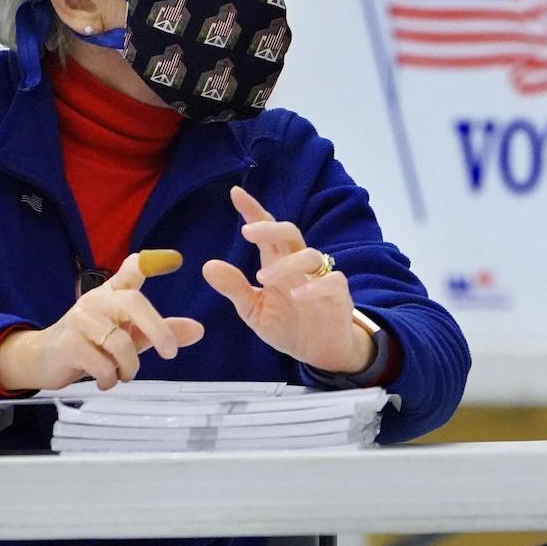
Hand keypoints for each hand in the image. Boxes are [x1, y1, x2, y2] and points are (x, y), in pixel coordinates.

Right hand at [0, 252, 203, 390]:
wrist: (44, 359)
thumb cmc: (93, 344)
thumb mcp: (130, 336)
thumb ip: (161, 332)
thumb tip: (198, 330)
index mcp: (113, 294)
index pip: (131, 270)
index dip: (152, 262)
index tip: (175, 259)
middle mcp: (97, 300)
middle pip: (134, 303)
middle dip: (157, 330)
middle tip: (170, 353)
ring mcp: (80, 320)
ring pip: (121, 343)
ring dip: (129, 367)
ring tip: (124, 374)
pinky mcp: (68, 344)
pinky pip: (102, 364)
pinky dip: (111, 378)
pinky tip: (106, 380)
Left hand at [201, 186, 372, 373]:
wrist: (320, 352)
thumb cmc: (287, 325)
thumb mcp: (253, 310)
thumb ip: (234, 288)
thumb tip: (208, 265)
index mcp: (277, 263)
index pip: (266, 231)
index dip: (253, 211)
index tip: (235, 193)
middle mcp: (299, 265)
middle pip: (290, 233)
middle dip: (270, 228)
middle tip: (246, 233)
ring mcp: (321, 278)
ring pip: (310, 254)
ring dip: (286, 263)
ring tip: (263, 278)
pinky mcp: (339, 296)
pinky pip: (332, 281)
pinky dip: (315, 286)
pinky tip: (297, 295)